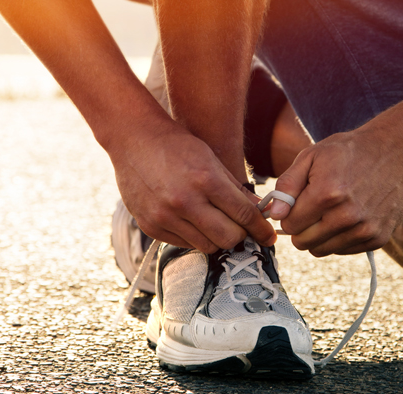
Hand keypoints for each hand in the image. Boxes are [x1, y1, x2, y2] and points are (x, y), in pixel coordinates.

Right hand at [111, 122, 275, 252]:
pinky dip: (194, 237)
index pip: (244, 215)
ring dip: (216, 238)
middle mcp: (185, 201)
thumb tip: (261, 213)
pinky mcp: (150, 226)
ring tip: (215, 223)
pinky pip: (184, 244)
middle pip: (228, 238)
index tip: (269, 236)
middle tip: (240, 228)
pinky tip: (193, 221)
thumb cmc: (178, 146)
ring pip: (207, 246)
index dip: (261, 229)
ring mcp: (165, 216)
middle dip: (240, 235)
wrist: (134, 139)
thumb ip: (236, 189)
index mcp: (205, 180)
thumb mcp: (212, 160)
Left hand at [270, 129, 402, 255]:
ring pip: (322, 250)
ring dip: (320, 235)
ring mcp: (365, 229)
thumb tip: (275, 214)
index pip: (290, 225)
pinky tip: (347, 217)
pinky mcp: (378, 238)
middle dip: (301, 227)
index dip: (288, 215)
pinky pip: (343, 250)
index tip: (296, 204)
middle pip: (303, 242)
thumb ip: (288, 184)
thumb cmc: (349, 152)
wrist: (395, 151)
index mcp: (327, 193)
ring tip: (329, 212)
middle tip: (311, 209)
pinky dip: (339, 238)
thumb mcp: (312, 156)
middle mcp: (347, 216)